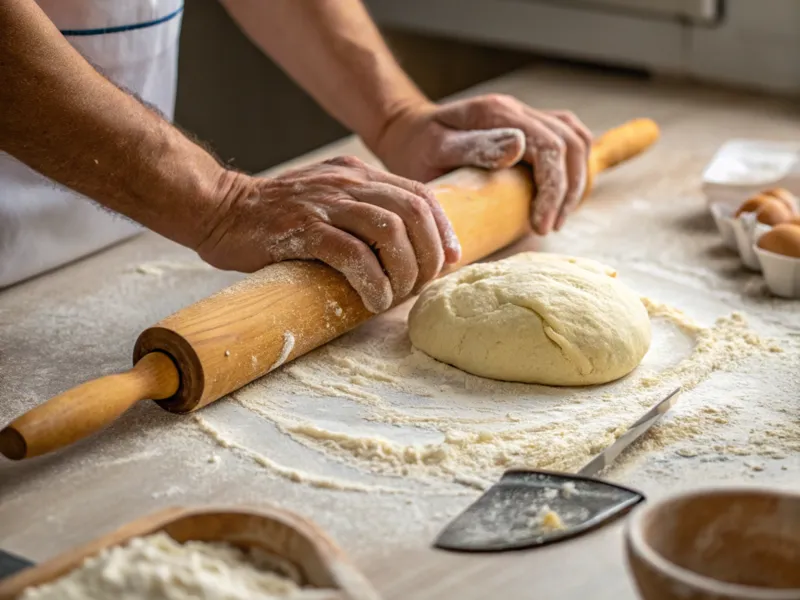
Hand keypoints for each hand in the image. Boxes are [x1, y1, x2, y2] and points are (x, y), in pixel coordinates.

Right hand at [197, 157, 460, 312]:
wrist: (219, 209)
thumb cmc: (275, 216)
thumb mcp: (326, 198)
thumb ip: (361, 210)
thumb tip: (403, 247)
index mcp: (357, 174)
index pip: (419, 194)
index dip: (443, 229)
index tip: (449, 259)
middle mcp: (347, 182)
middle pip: (412, 213)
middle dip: (429, 255)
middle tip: (421, 285)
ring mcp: (325, 203)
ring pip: (389, 231)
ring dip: (404, 270)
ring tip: (396, 296)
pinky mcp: (302, 229)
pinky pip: (352, 254)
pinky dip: (373, 281)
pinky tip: (374, 299)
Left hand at [372, 95, 591, 234]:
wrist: (405, 131)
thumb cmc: (415, 146)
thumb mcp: (435, 148)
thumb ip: (475, 146)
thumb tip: (520, 146)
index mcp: (498, 113)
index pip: (549, 147)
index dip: (553, 190)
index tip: (540, 226)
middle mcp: (516, 110)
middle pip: (569, 144)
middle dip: (567, 191)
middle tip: (548, 228)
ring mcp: (523, 116)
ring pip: (575, 139)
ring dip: (576, 180)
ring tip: (557, 217)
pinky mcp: (525, 127)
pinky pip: (567, 138)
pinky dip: (574, 165)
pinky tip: (563, 193)